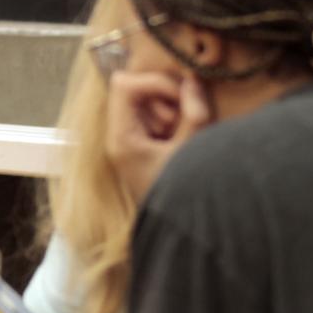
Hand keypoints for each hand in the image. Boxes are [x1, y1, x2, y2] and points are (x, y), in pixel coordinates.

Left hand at [103, 69, 211, 201]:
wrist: (179, 232)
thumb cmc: (183, 195)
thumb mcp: (192, 150)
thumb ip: (194, 112)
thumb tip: (192, 80)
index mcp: (121, 138)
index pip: (125, 85)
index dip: (154, 83)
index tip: (179, 98)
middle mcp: (118, 138)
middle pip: (134, 91)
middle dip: (163, 98)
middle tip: (180, 121)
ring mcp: (127, 143)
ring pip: (145, 104)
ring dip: (168, 110)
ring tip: (180, 134)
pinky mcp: (140, 149)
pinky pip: (152, 120)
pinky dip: (169, 122)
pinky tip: (178, 141)